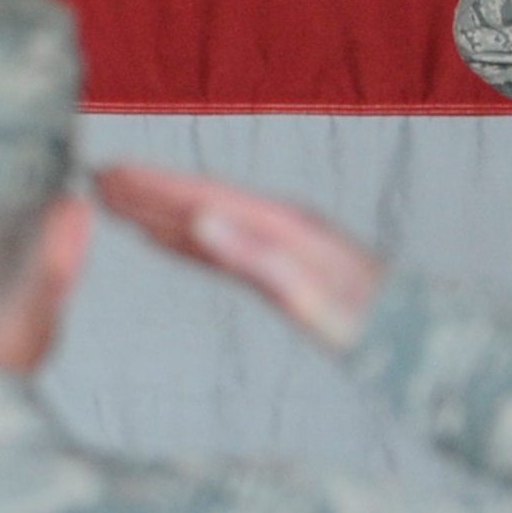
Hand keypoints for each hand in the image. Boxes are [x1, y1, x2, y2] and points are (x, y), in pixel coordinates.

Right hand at [94, 163, 380, 354]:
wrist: (416, 338)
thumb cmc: (369, 323)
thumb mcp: (312, 296)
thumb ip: (258, 258)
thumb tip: (202, 220)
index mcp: (284, 227)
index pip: (208, 197)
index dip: (157, 186)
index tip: (110, 174)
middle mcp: (282, 228)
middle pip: (203, 201)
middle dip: (150, 190)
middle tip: (95, 178)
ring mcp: (284, 247)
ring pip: (209, 221)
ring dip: (162, 210)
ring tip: (115, 201)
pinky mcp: (285, 270)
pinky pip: (224, 247)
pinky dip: (189, 239)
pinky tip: (167, 237)